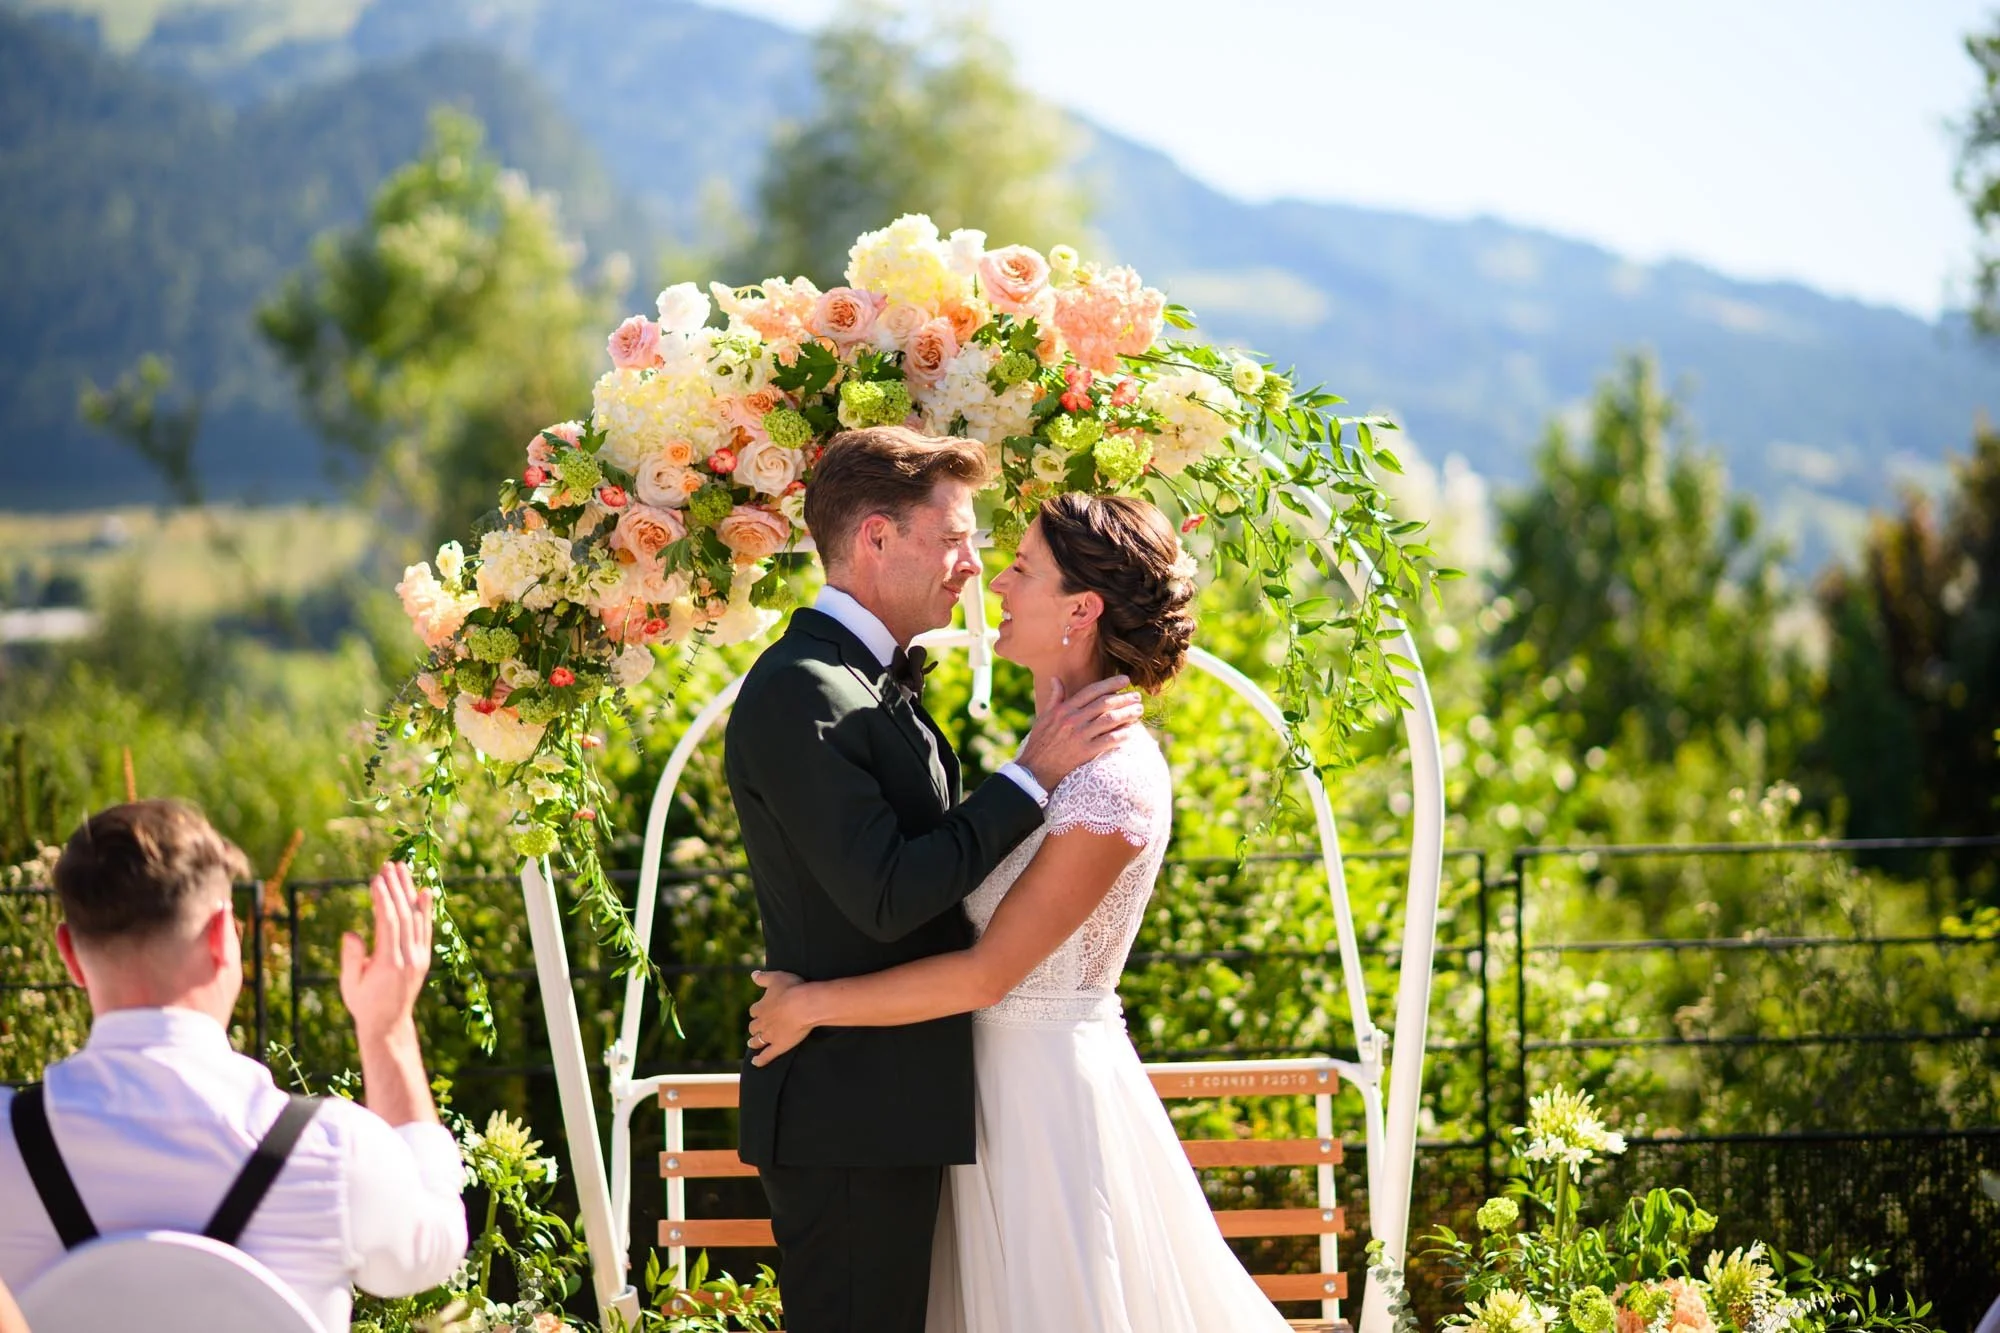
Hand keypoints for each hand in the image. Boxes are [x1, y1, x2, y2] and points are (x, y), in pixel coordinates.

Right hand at [339, 862, 432, 1047]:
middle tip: (388, 865)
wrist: (388, 1024)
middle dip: (396, 888)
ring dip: (409, 891)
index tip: (376, 878)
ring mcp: (420, 957)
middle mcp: (409, 957)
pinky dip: (425, 909)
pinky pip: (426, 928)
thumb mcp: (351, 985)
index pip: (389, 923)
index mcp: (389, 963)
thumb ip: (352, 959)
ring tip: (402, 869)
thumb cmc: (363, 1004)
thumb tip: (351, 934)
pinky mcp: (424, 957)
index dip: (384, 899)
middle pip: (404, 915)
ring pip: (417, 918)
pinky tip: (423, 891)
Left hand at [747, 970, 812, 1066]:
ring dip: (754, 1042)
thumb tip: (753, 974)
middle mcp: (762, 1022)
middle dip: (754, 1027)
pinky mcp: (779, 1046)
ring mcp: (770, 1036)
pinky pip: (767, 1056)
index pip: (755, 1010)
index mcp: (761, 1007)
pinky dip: (760, 1060)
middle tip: (754, 1029)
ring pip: (757, 1041)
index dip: (757, 1010)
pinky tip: (755, 1063)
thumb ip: (763, 978)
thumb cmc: (792, 989)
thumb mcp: (776, 978)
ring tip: (751, 1043)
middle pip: (753, 1026)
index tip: (760, 1010)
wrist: (804, 1005)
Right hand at [1016, 675, 1143, 790]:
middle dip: (1124, 698)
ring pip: (1110, 720)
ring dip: (1127, 714)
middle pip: (1104, 704)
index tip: (1125, 680)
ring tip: (1138, 711)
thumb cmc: (1040, 743)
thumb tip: (1055, 679)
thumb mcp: (1044, 717)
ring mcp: (1080, 736)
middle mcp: (1073, 720)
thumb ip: (1054, 698)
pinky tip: (1131, 732)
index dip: (1110, 684)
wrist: (1035, 770)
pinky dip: (1122, 735)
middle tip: (1137, 697)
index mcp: (1063, 709)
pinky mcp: (1086, 752)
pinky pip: (1109, 740)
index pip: (1091, 691)